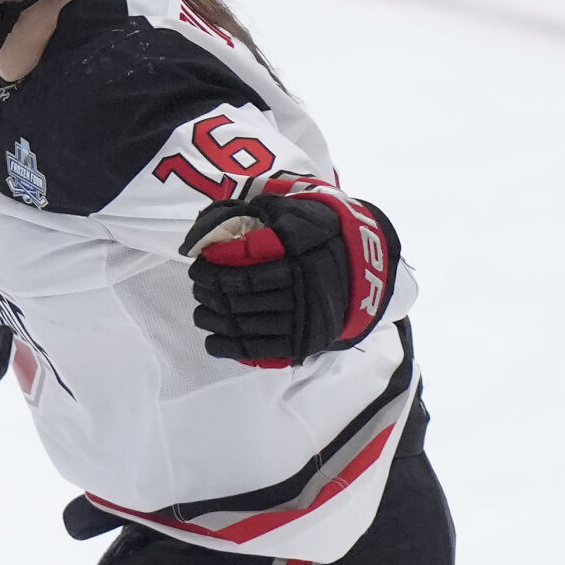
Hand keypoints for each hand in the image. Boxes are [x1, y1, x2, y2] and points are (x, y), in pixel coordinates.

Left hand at [181, 185, 397, 367]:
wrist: (366, 265)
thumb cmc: (322, 233)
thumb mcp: (296, 213)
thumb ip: (257, 216)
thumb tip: (209, 229)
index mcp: (298, 266)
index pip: (245, 279)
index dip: (214, 276)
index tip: (197, 269)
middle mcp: (302, 297)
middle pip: (244, 305)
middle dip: (212, 298)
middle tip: (197, 290)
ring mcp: (304, 323)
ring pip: (250, 329)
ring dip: (217, 323)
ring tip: (201, 313)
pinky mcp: (305, 342)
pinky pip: (263, 351)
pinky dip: (232, 349)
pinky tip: (213, 341)